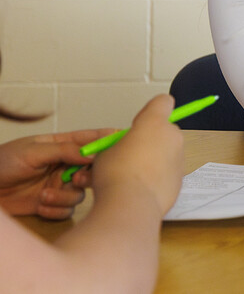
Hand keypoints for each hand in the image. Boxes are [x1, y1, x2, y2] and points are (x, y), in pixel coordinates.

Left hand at [0, 127, 114, 218]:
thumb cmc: (2, 163)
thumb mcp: (33, 151)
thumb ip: (64, 150)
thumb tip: (93, 152)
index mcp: (62, 145)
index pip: (92, 139)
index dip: (110, 140)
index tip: (124, 142)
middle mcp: (65, 166)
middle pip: (93, 170)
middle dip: (89, 176)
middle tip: (76, 179)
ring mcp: (59, 185)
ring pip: (80, 194)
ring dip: (64, 197)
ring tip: (44, 194)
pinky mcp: (51, 205)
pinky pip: (66, 211)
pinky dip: (54, 210)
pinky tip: (40, 204)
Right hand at [89, 94, 184, 216]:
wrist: (131, 205)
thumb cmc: (115, 174)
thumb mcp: (106, 151)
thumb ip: (121, 142)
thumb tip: (126, 147)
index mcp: (154, 122)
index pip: (163, 102)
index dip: (150, 110)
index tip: (138, 123)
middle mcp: (172, 136)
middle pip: (165, 129)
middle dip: (151, 138)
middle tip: (130, 153)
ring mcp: (180, 157)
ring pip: (168, 151)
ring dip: (154, 157)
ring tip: (133, 174)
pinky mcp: (181, 178)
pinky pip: (169, 170)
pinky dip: (159, 175)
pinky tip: (142, 187)